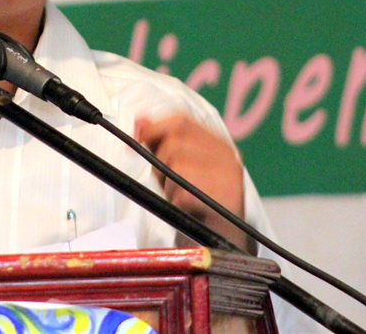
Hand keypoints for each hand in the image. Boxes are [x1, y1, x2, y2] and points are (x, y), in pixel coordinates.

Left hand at [135, 112, 250, 251]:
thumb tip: (139, 119)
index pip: (181, 120)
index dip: (154, 125)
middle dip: (159, 161)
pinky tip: (185, 209)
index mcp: (217, 144)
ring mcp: (228, 176)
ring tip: (179, 198)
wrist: (223, 245)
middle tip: (165, 181)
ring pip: (176, 164)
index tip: (137, 136)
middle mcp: (227, 155)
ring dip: (167, 184)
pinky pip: (182, 191)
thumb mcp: (178, 170)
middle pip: (174, 141)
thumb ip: (160, 144)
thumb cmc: (196, 205)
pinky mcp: (225, 199)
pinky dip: (175, 201)